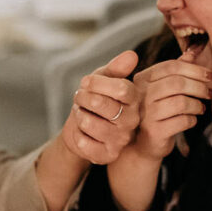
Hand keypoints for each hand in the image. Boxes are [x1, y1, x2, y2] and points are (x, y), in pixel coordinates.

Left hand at [60, 50, 139, 164]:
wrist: (82, 128)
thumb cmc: (95, 100)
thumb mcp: (103, 80)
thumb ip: (116, 68)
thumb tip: (132, 55)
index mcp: (134, 100)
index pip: (122, 88)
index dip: (97, 83)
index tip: (85, 82)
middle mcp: (131, 120)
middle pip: (103, 104)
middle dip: (83, 97)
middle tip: (80, 97)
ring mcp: (120, 140)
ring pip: (90, 123)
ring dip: (79, 115)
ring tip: (81, 114)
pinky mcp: (107, 155)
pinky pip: (84, 142)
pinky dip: (77, 134)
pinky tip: (82, 132)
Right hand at [130, 48, 211, 160]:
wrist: (143, 144)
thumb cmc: (156, 111)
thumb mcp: (162, 88)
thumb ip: (175, 70)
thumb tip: (193, 51)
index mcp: (142, 79)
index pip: (172, 66)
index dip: (195, 69)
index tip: (211, 76)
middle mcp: (140, 95)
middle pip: (178, 83)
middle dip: (200, 87)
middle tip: (210, 93)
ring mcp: (146, 114)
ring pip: (182, 102)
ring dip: (197, 105)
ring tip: (200, 108)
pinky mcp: (154, 132)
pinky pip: (183, 121)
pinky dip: (192, 120)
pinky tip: (191, 120)